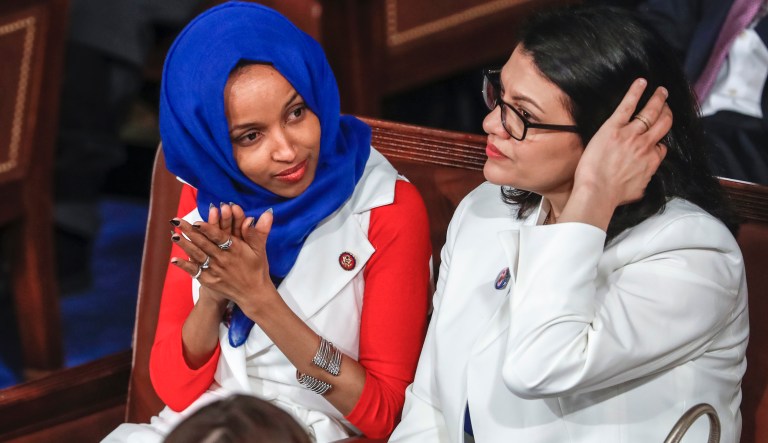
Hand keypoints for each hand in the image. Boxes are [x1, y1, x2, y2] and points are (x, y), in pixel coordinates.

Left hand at [169, 210, 277, 315]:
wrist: (254, 294)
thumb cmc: (257, 269)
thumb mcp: (260, 249)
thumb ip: (259, 231)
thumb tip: (268, 213)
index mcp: (236, 250)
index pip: (220, 238)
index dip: (208, 230)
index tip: (197, 222)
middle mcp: (224, 260)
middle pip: (204, 244)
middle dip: (189, 232)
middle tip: (176, 221)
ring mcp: (215, 271)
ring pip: (198, 256)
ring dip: (184, 246)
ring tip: (173, 236)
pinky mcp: (210, 280)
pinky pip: (195, 272)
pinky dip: (185, 266)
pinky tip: (174, 259)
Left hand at [574, 78, 670, 208]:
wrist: (597, 193)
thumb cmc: (613, 197)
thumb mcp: (638, 191)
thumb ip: (644, 180)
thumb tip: (644, 179)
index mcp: (651, 161)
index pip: (661, 147)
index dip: (659, 142)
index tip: (656, 140)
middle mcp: (645, 145)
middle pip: (663, 123)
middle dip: (667, 112)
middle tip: (666, 104)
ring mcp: (631, 135)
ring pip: (650, 112)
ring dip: (657, 99)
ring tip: (661, 91)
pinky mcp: (614, 128)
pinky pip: (628, 105)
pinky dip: (636, 92)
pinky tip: (641, 81)